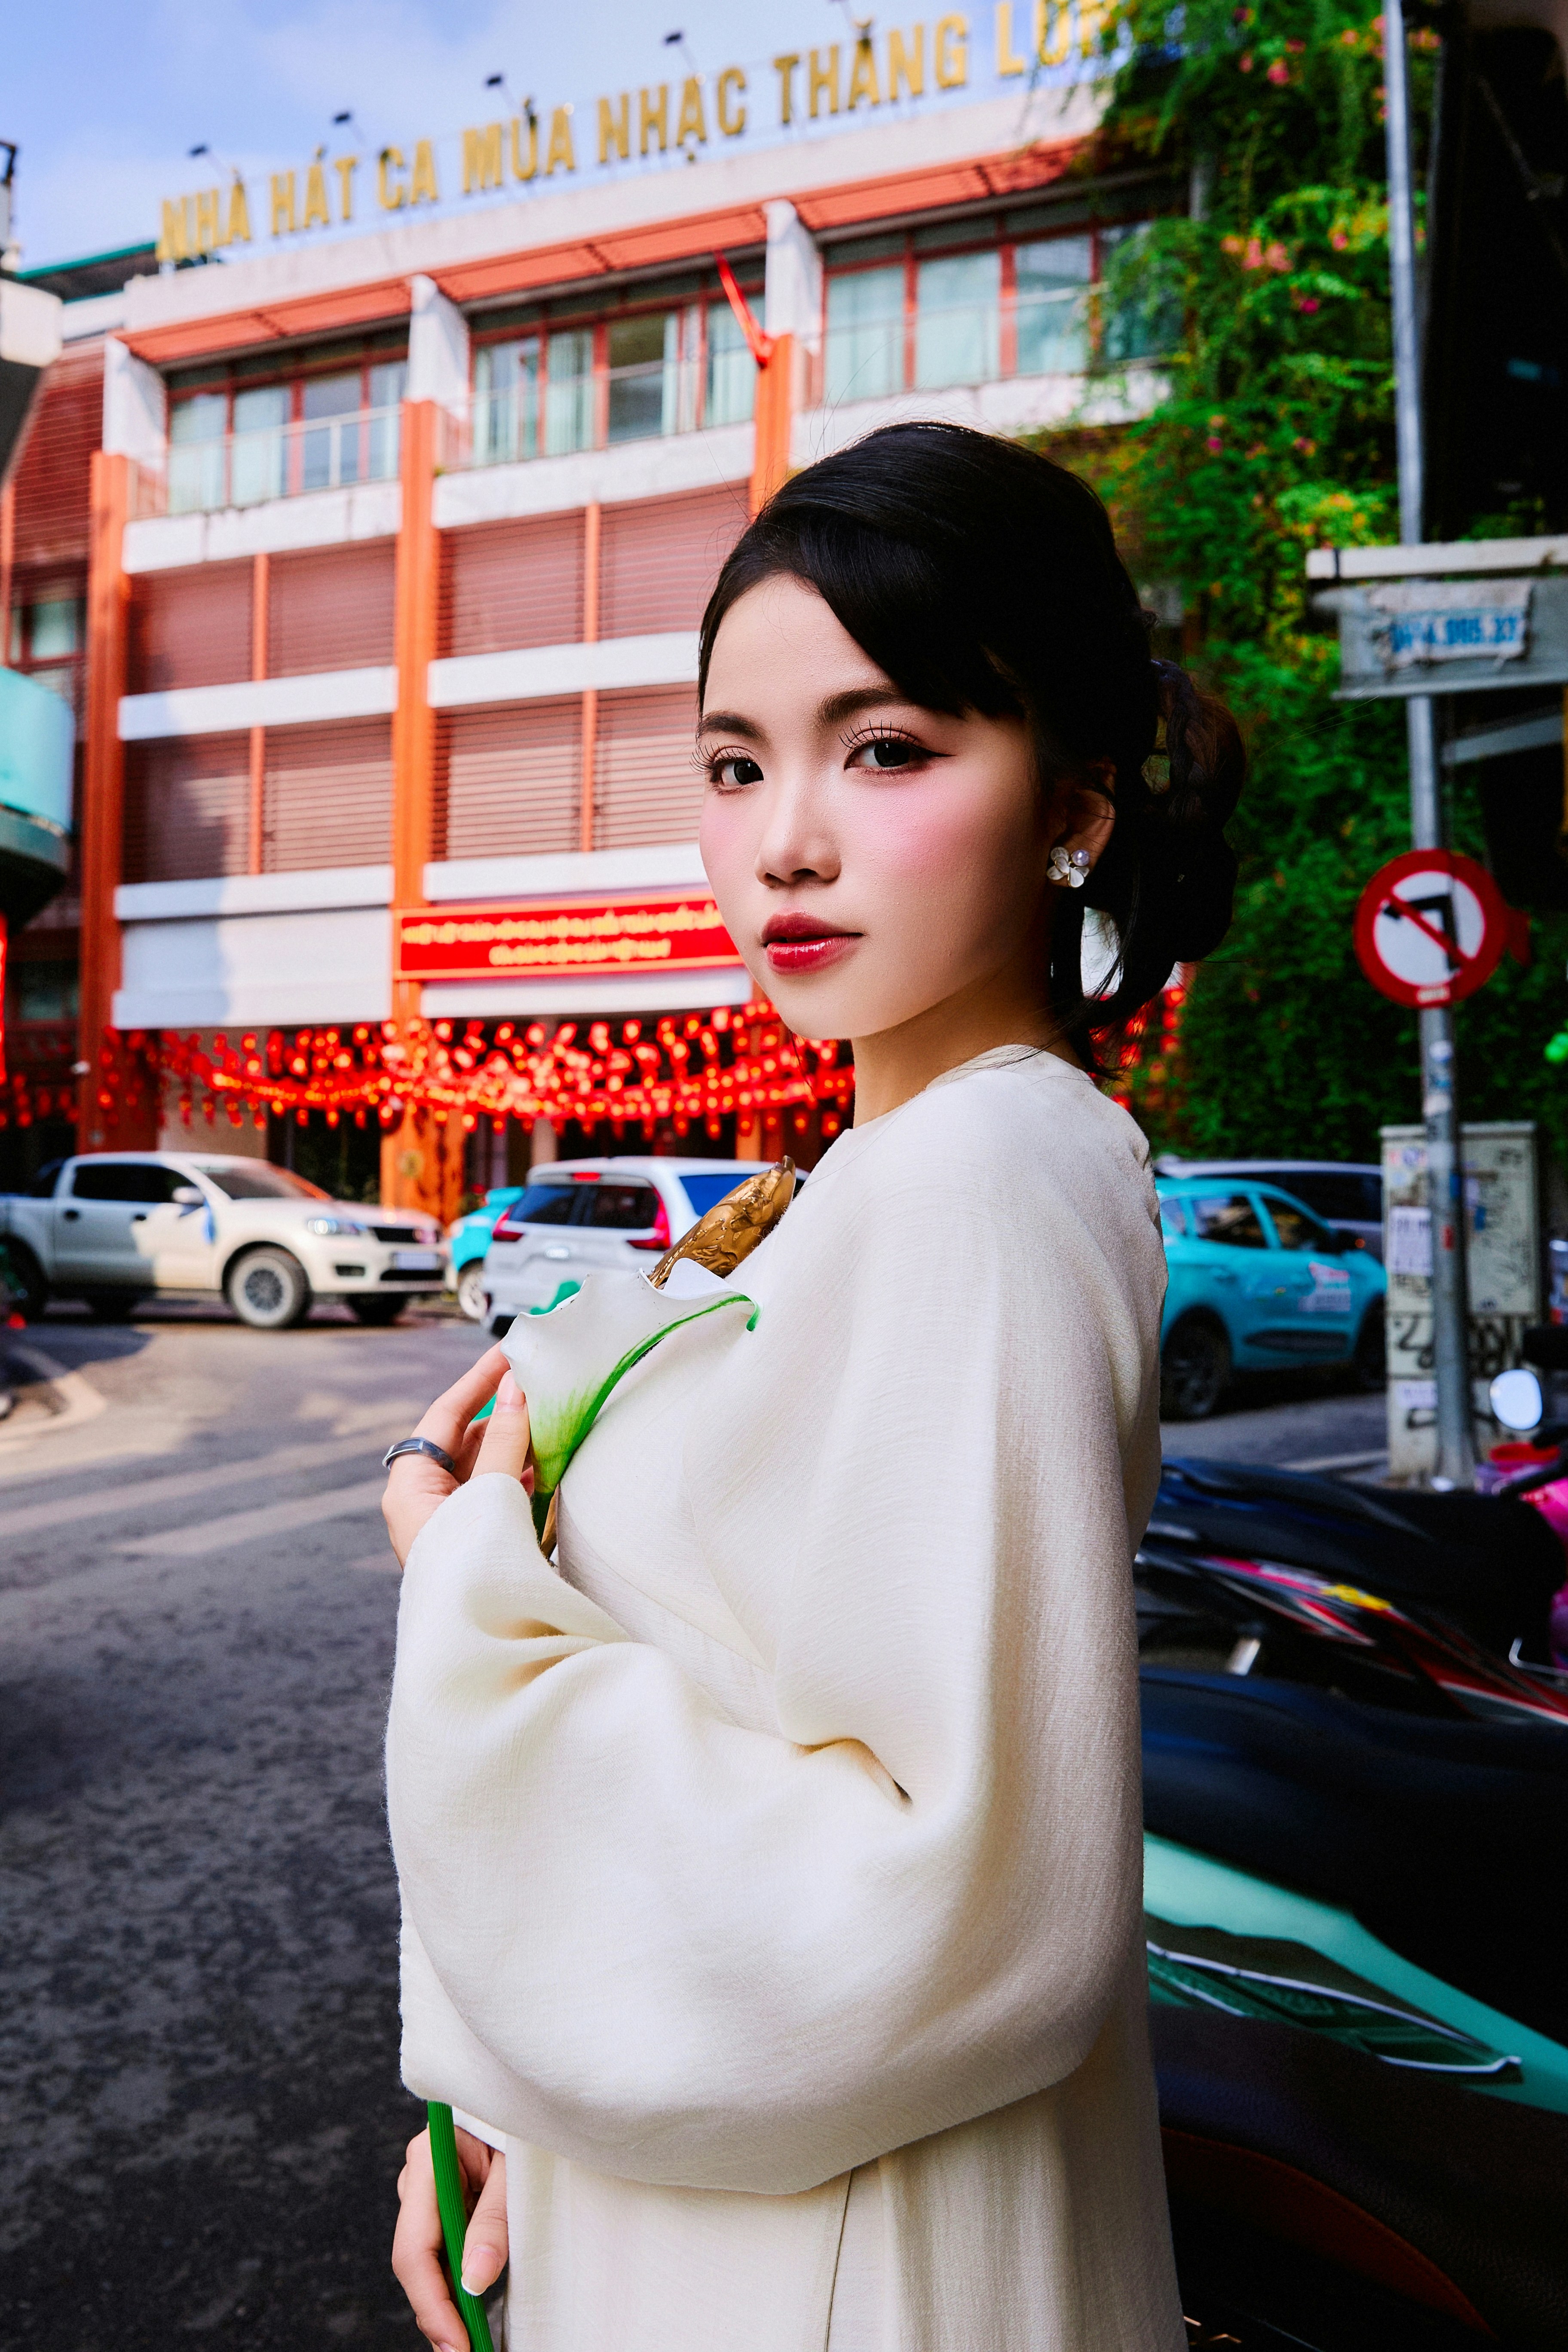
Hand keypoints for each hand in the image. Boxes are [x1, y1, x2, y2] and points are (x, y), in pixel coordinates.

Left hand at [382, 1346, 533, 1566]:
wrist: (477, 1643)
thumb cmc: (471, 1565)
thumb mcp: (489, 1493)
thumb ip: (504, 1440)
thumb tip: (516, 1387)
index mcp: (408, 1486)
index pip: (444, 1414)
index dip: (478, 1380)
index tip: (509, 1350)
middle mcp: (422, 1501)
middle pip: (464, 1440)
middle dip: (504, 1414)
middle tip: (541, 1386)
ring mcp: (448, 1523)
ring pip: (483, 1467)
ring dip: (516, 1444)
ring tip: (551, 1419)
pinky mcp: (472, 1541)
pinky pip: (494, 1496)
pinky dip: (520, 1476)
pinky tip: (546, 1465)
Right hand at [392, 2125, 507, 2351]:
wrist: (533, 2094)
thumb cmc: (524, 2123)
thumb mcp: (516, 2169)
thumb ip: (494, 2222)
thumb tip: (473, 2283)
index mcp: (429, 2158)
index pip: (415, 2247)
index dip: (432, 2303)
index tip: (457, 2342)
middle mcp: (418, 2175)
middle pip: (415, 2259)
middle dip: (438, 2312)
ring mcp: (426, 2190)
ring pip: (425, 2259)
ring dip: (445, 2301)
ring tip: (470, 2340)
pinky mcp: (442, 2201)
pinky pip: (440, 2249)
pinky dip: (453, 2282)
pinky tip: (468, 2310)